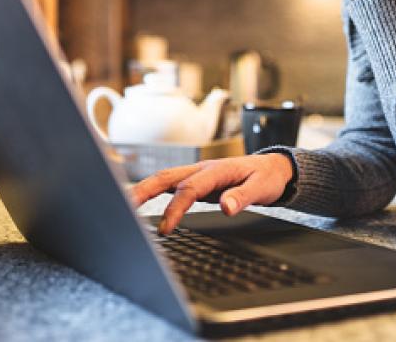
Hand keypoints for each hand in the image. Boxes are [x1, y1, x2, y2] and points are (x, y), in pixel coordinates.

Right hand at [130, 154, 294, 234]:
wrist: (272, 167)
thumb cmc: (266, 177)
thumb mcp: (261, 188)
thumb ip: (243, 197)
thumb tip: (227, 207)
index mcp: (215, 170)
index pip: (189, 189)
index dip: (175, 208)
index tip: (165, 229)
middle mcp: (201, 169)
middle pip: (165, 177)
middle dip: (143, 191)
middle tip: (124, 208)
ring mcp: (196, 173)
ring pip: (163, 178)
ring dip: (142, 190)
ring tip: (123, 206)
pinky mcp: (194, 180)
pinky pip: (169, 184)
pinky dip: (151, 191)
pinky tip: (138, 200)